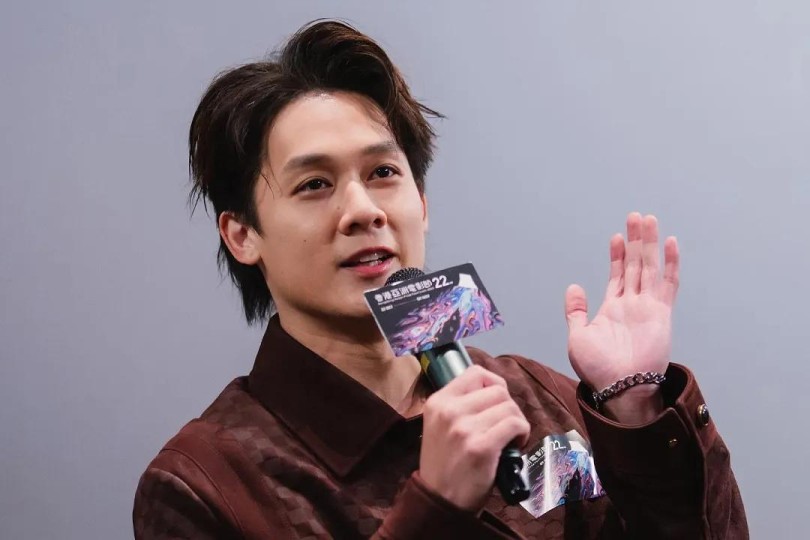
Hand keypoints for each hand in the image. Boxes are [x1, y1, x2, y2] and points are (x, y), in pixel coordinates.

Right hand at [419, 365, 529, 510]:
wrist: (440, 501)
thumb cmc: (444, 463)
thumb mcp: (440, 426)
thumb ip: (459, 405)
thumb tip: (494, 390)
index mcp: (437, 401)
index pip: (475, 372)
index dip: (494, 384)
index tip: (497, 403)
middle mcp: (449, 410)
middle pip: (497, 390)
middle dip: (508, 406)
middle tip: (505, 426)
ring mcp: (464, 428)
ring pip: (509, 407)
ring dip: (516, 421)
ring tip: (509, 438)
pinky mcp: (481, 447)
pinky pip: (514, 424)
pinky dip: (522, 432)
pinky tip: (515, 445)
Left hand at [564, 213, 679, 421]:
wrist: (619, 388)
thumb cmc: (598, 368)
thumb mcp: (578, 336)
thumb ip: (576, 310)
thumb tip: (574, 286)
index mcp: (612, 309)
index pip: (617, 275)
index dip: (617, 255)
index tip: (616, 236)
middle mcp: (632, 305)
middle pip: (635, 265)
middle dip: (636, 241)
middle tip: (636, 217)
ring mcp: (648, 307)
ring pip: (649, 267)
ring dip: (649, 244)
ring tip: (648, 220)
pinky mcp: (662, 313)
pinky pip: (668, 284)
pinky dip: (671, 264)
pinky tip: (671, 243)